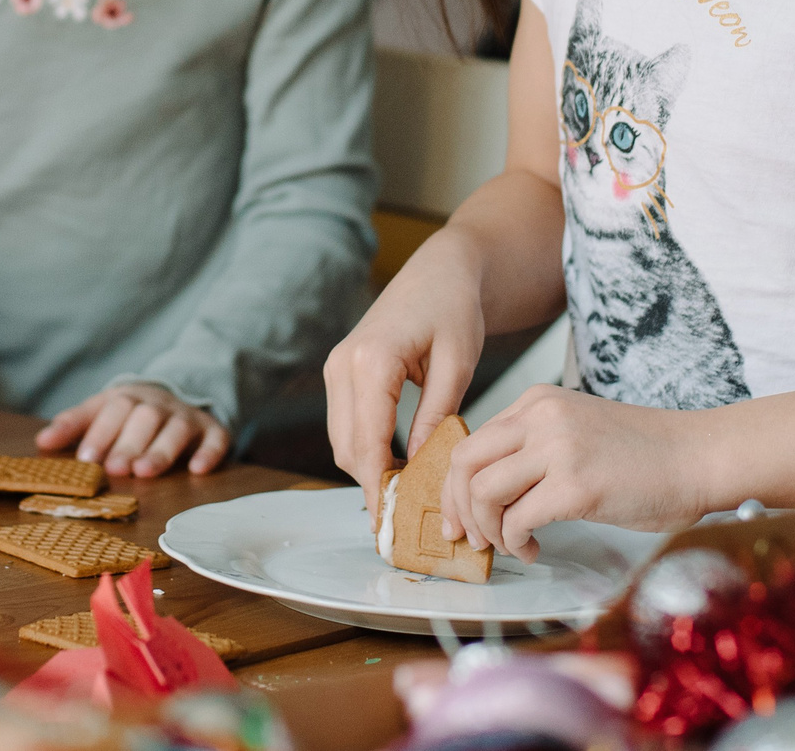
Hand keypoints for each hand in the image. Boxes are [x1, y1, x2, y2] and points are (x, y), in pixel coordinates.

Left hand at [36, 382, 229, 476]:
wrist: (179, 394)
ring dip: (162, 450)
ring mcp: (187, 416)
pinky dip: (209, 452)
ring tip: (145, 472)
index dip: (101, 432)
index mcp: (128, 398)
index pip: (114, 408)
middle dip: (129, 444)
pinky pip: (216, 437)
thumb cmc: (130, 413)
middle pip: (145, 418)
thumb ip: (74, 425)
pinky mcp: (212, 429)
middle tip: (117, 469)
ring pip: (177, 428)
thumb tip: (41, 442)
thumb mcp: (101, 411)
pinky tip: (198, 469)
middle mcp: (158, 404)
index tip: (87, 457)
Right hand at [325, 228, 487, 523]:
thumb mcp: (458, 364)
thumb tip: (420, 469)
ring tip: (404, 499)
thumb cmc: (455, 307)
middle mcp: (343, 364)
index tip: (393, 524)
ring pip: (341, 439)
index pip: (366, 442)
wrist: (440, 270)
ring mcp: (336, 367)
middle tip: (405, 520)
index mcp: (371, 361)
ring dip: (366, 469)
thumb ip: (436, 417)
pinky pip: (346, 423)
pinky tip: (394, 466)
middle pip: (346, 447)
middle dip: (371, 485)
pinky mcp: (341, 371)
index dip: (377, 487)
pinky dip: (365, 448)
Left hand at [444, 383, 707, 561]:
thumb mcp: (577, 430)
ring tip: (512, 546)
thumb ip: (534, 447)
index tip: (458, 518)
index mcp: (538, 402)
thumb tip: (488, 492)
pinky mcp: (576, 486)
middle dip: (458, 509)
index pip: (470, 442)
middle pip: (464, 464)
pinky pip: (518, 521)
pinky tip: (535, 550)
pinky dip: (517, 544)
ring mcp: (558, 449)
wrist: (698, 457)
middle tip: (473, 538)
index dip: (454, 487)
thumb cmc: (645, 454)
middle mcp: (541, 418)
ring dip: (490, 531)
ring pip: (483, 492)